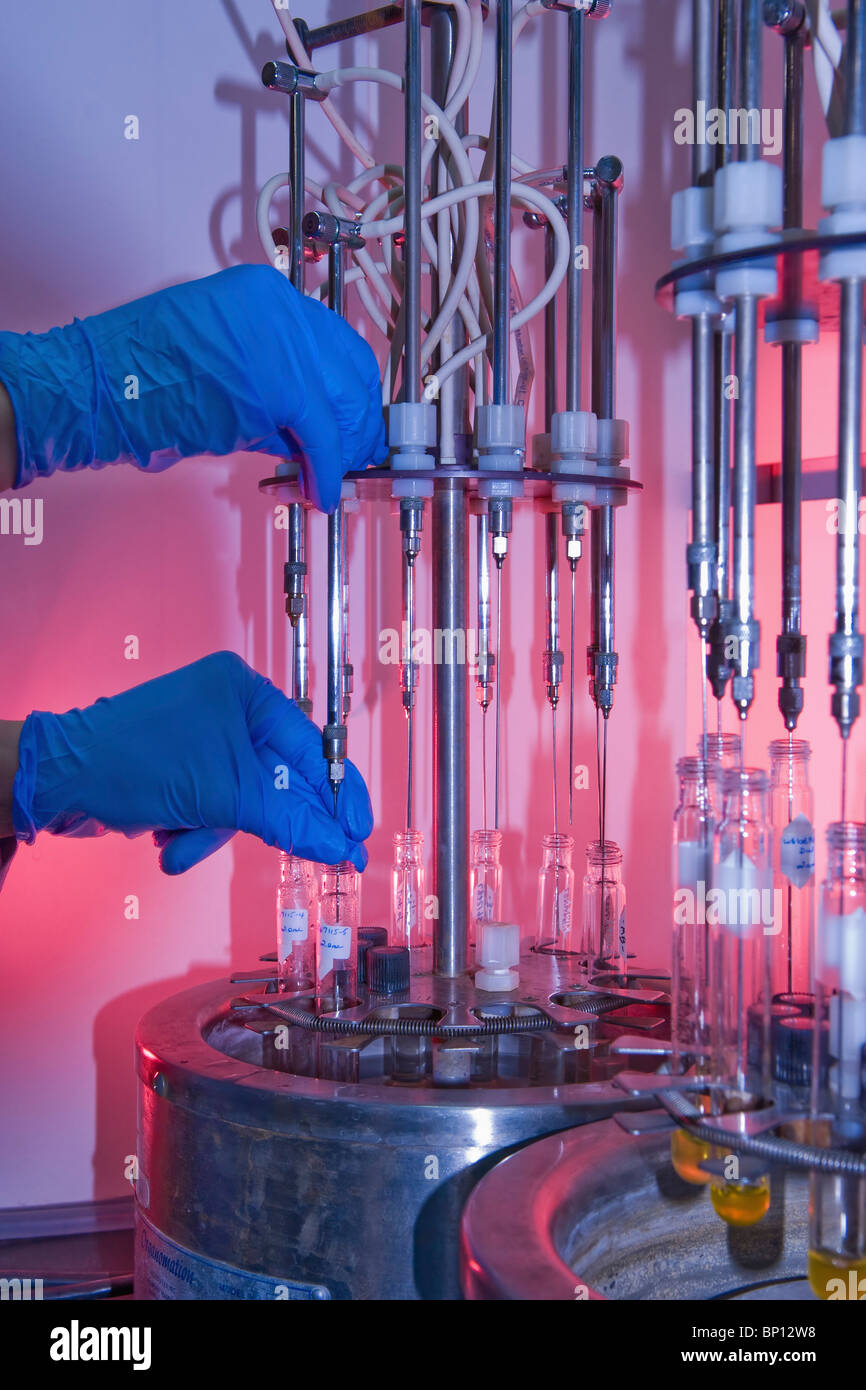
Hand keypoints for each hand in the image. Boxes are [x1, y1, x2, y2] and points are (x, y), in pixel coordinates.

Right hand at [0, 265, 386, 510]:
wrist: (98, 385)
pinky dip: (327, 470)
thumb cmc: (139, 375)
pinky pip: (322, 437)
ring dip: (343, 451)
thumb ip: (267, 377)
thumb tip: (305, 423)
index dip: (353, 391)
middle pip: (352, 372)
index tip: (356, 420)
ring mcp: (281, 344)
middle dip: (359, 423)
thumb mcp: (219, 355)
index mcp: (265, 293)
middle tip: (358, 455)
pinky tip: (319, 491)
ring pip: (342, 406)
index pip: (338, 343)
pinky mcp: (276, 388)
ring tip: (332, 478)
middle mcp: (280, 309)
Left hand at [12, 651, 372, 872]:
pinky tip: (168, 838)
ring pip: (243, 805)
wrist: (59, 781)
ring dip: (213, 833)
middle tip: (320, 858)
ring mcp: (203, 741)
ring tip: (182, 841)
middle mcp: (227, 710)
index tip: (358, 832)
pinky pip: (214, 810)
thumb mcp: (224, 794)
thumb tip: (339, 845)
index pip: (313, 748)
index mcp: (244, 692)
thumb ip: (289, 821)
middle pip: (278, 781)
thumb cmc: (131, 761)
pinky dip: (194, 832)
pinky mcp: (183, 771)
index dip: (340, 794)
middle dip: (263, 823)